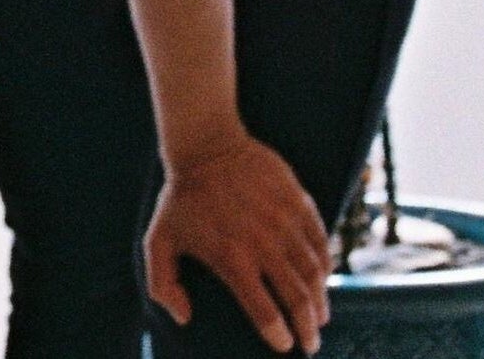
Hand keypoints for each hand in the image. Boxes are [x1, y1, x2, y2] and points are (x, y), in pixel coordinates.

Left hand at [145, 131, 332, 352]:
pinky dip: (324, 267)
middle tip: (311, 344)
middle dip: (307, 328)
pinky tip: (321, 280)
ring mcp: (285, 223)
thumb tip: (183, 318)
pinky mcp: (300, 204)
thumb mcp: (158, 239)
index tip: (284, 345)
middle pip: (297, 298)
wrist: (206, 145)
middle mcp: (264, 244)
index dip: (277, 334)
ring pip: (314, 274)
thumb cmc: (181, 197)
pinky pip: (320, 243)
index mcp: (232, 257)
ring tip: (320, 318)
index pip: (263, 310)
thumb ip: (163, 284)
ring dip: (321, 301)